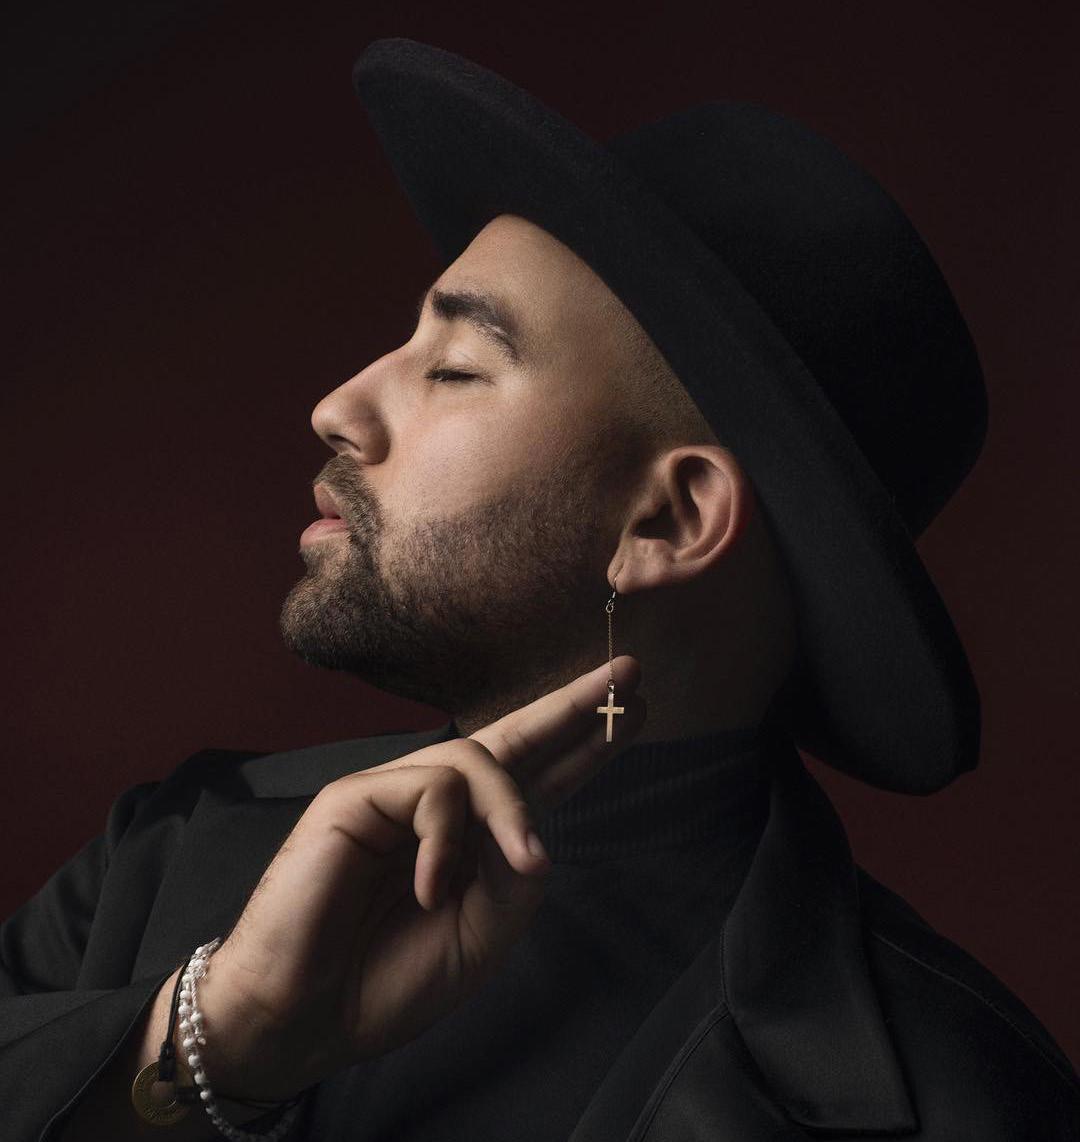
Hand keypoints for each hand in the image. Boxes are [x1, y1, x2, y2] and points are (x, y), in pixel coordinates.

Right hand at [194, 656, 644, 1099]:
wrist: (305, 1017)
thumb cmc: (389, 980)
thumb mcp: (482, 935)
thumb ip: (516, 878)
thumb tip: (534, 831)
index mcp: (472, 838)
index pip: (537, 776)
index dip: (583, 746)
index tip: (633, 711)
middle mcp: (438, 804)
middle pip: (515, 737)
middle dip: (573, 706)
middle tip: (629, 671)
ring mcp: (395, 794)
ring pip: (479, 759)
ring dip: (515, 812)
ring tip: (527, 866)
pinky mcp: (356, 796)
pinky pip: (430, 790)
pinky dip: (445, 840)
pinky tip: (430, 887)